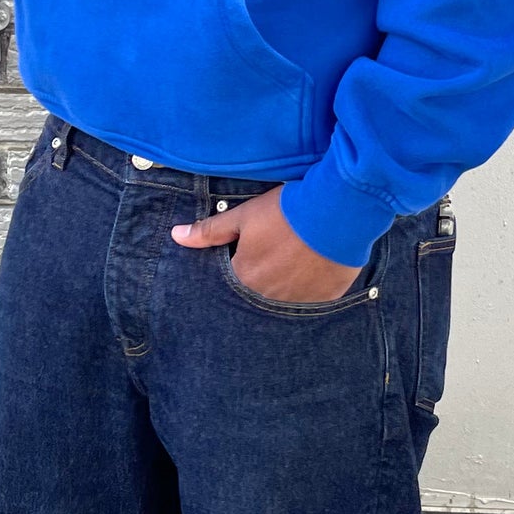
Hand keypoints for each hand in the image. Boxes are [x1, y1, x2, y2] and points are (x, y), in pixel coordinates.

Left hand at [172, 186, 361, 302]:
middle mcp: (268, 297)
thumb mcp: (243, 215)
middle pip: (257, 294)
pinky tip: (314, 270)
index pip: (230, 283)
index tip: (251, 253)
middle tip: (275, 256)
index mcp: (244, 277)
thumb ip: (209, 231)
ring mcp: (298, 302)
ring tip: (295, 261)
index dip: (240, 266)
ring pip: (284, 299)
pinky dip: (309, 288)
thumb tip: (177, 236)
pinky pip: (310, 301)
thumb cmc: (286, 211)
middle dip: (261, 278)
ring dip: (285, 284)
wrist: (337, 212)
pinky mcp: (325, 300)